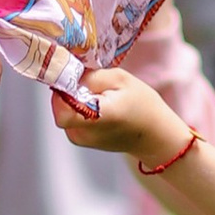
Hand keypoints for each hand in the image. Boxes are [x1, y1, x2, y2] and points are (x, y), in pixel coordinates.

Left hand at [52, 67, 190, 169]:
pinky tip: (100, 104)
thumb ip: (91, 76)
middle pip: (59, 104)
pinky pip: (71, 116)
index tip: (74, 74)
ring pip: (64, 109)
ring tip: (101, 95)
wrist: (155, 136)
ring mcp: (80, 139)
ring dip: (76, 97)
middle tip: (93, 82)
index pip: (60, 105)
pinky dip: (79, 107)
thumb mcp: (121, 79)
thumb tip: (70, 74)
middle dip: (71, 89)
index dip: (63, 86)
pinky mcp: (81, 140)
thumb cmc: (143, 106)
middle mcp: (82, 132)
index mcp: (94, 117)